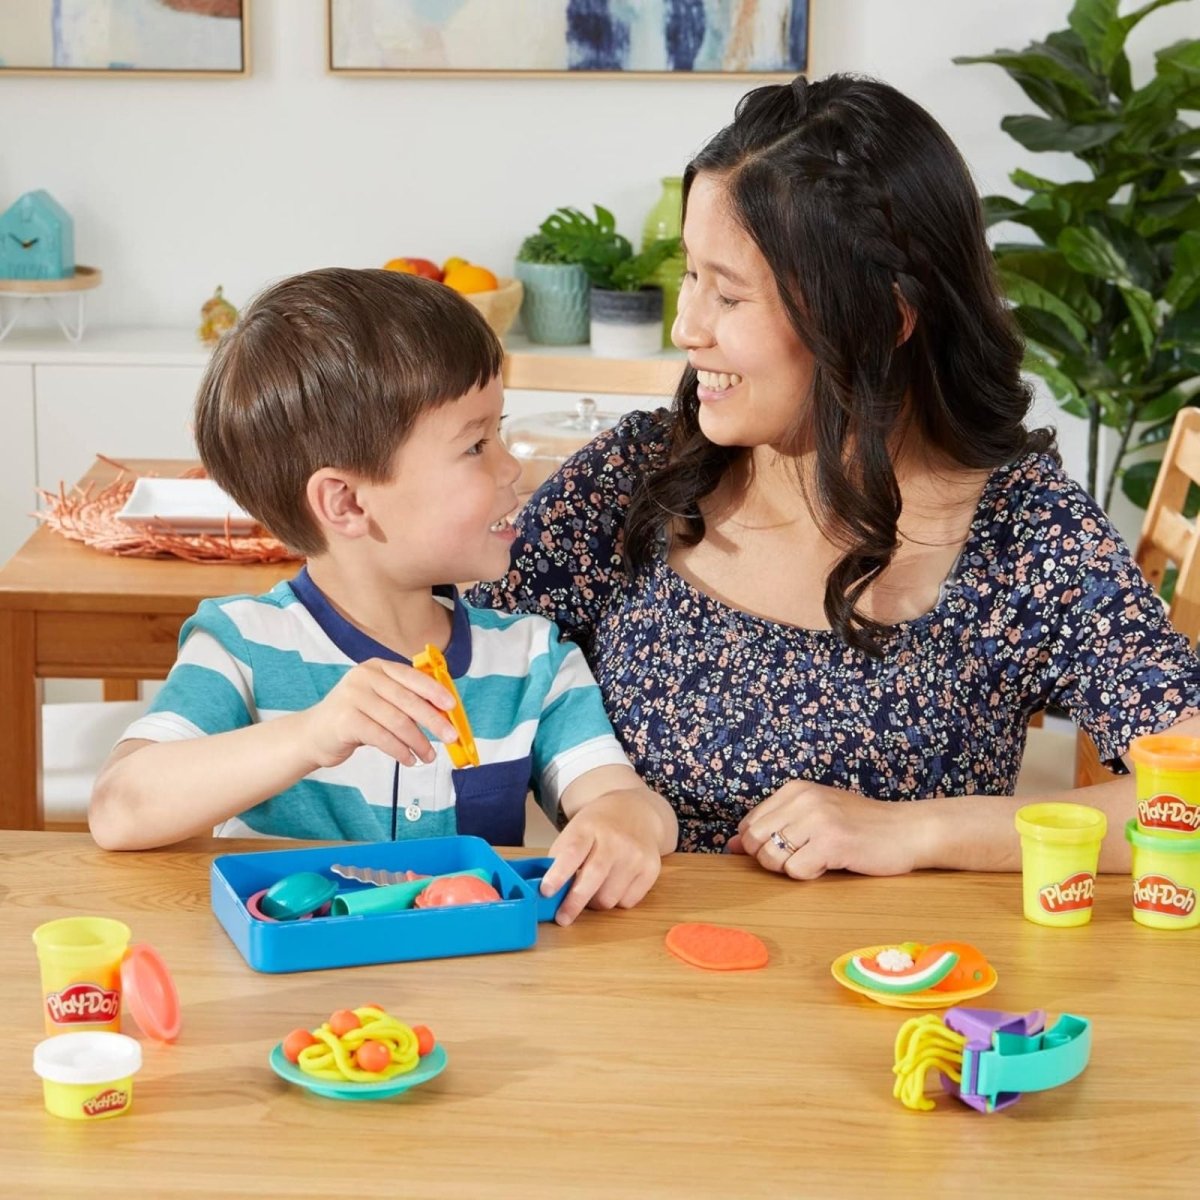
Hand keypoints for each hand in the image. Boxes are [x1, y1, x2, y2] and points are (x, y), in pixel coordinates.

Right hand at [302, 658, 459, 769]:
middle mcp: (364, 677)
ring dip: (418, 742)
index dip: (435, 691)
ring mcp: (352, 697)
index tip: (453, 706)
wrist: (312, 734)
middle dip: (434, 720)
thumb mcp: (380, 701)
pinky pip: (382, 738)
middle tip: (451, 737)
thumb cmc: (354, 718)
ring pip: (397, 721)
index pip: (412, 677)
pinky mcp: (345, 720)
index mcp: (377, 667)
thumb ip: (406, 701)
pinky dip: (400, 751)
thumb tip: (444, 713)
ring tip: (429, 755)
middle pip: (408, 700)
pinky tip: (409, 759)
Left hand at [539, 790, 666, 925]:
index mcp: (588, 827)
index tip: (546, 891)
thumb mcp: (575, 830)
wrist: (636, 811)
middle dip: (574, 903)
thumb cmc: (598, 827)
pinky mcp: (651, 869)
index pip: (572, 852)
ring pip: (609, 897)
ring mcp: (635, 854)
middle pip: (593, 877)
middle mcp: (614, 840)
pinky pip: (627, 902)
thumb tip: (549, 893)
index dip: (558, 874)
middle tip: (562, 918)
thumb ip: (561, 858)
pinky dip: (616, 901)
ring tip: (593, 889)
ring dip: (596, 902)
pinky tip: (615, 884)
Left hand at [729, 779, 933, 878]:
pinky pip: (795, 871)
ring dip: (790, 869)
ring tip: (817, 859)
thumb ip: (775, 826)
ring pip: (771, 858)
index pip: (749, 824)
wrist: (908, 830)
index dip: (758, 846)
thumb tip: (730, 845)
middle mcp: (802, 799)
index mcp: (795, 789)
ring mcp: (817, 819)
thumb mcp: (814, 815)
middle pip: (755, 842)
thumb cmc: (860, 827)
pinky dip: (808, 875)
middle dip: (770, 859)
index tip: (785, 850)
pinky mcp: (831, 842)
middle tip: (801, 858)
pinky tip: (829, 865)